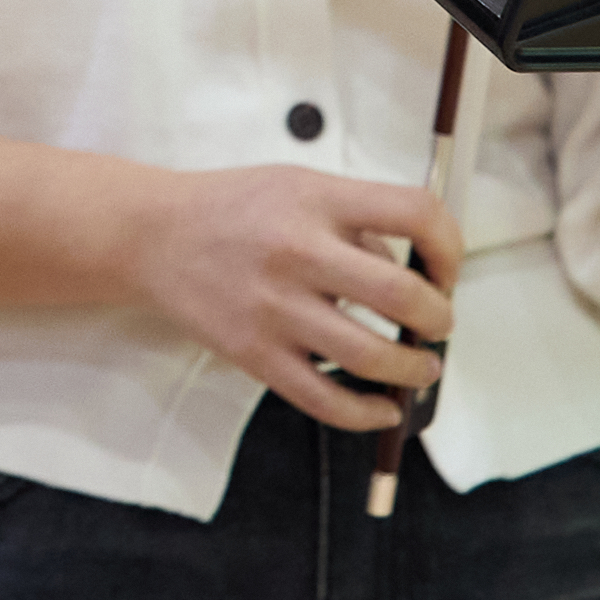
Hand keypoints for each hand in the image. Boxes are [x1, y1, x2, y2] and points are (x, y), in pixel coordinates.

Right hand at [116, 164, 459, 433]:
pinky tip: (382, 408)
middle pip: (401, 295)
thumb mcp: (299, 185)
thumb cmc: (233, 208)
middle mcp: (297, 251)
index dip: (448, 248)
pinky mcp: (255, 354)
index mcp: (317, 199)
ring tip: (419, 368)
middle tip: (437, 325)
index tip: (444, 269)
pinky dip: (366, 413)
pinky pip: (324, 399)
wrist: (152, 236)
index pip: (414, 215)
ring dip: (412, 370)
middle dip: (438, 319)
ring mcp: (275, 308)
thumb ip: (357, 219)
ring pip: (370, 357)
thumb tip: (415, 273)